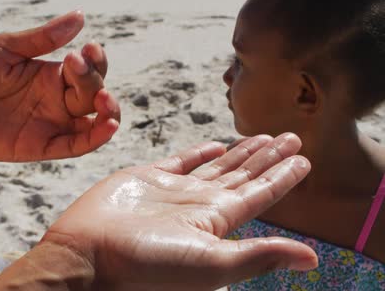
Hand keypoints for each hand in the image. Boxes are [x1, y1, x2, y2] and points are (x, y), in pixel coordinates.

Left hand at [0, 11, 119, 160]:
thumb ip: (42, 38)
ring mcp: (50, 124)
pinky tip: (107, 127)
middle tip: (78, 66)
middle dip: (94, 79)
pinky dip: (95, 139)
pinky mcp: (41, 146)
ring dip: (107, 112)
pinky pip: (74, 146)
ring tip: (104, 100)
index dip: (95, 60)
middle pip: (93, 93)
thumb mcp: (5, 48)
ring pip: (92, 122)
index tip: (89, 48)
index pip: (87, 69)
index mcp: (51, 75)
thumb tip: (80, 17)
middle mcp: (56, 100)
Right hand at [42, 133, 317, 289]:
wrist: (88, 253)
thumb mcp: (210, 263)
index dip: (283, 177)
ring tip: (265, 137)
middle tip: (292, 137)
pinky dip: (200, 153)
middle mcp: (199, 205)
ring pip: (217, 166)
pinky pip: (181, 161)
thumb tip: (312, 258)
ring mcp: (173, 191)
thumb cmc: (145, 264)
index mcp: (217, 223)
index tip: (304, 158)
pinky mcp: (147, 178)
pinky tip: (217, 145)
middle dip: (269, 158)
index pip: (260, 195)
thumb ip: (259, 256)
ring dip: (242, 152)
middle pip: (243, 177)